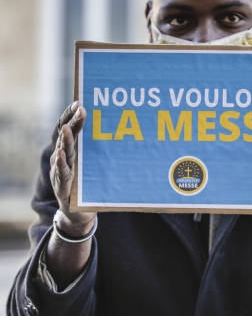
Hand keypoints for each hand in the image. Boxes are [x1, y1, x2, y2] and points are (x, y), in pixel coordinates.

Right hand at [49, 102, 95, 235]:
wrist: (79, 213)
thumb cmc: (89, 186)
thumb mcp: (96, 165)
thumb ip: (103, 150)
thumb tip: (127, 133)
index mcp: (70, 150)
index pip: (68, 127)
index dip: (71, 114)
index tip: (79, 102)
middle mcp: (62, 157)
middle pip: (67, 136)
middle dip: (73, 122)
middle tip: (80, 109)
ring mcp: (60, 171)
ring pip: (63, 153)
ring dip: (66, 140)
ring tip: (68, 129)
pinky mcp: (62, 186)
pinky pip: (61, 173)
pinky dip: (60, 163)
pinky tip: (60, 154)